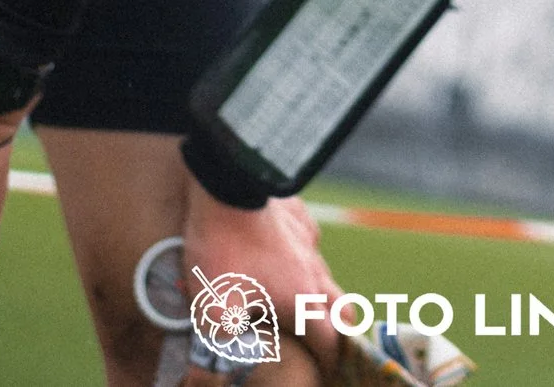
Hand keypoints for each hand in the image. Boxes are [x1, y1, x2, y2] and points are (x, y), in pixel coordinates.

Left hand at [181, 186, 340, 384]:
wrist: (228, 185)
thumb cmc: (223, 252)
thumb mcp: (213, 310)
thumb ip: (220, 347)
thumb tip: (211, 375)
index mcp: (301, 300)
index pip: (331, 341)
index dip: (331, 363)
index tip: (327, 374)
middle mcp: (314, 273)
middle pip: (343, 309)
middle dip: (339, 331)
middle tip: (328, 343)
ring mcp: (308, 242)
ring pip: (326, 276)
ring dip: (321, 295)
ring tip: (303, 304)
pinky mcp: (298, 217)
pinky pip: (309, 243)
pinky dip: (303, 258)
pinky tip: (284, 257)